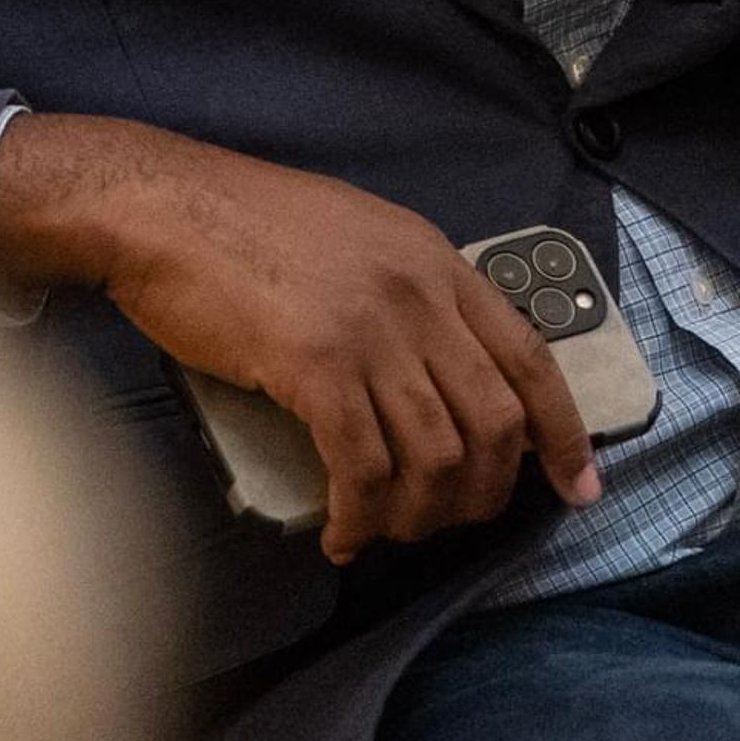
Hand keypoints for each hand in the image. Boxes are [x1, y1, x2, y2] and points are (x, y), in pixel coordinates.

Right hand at [0, 115, 599, 563]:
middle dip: (484, 494)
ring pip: (434, 457)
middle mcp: (421, 294)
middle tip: (447, 524)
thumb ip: (406, 294)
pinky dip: (360, 517)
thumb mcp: (356, 239)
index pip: (532, 359)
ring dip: (417, 517)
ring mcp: (373, 328)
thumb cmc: (243, 225)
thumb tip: (432, 376)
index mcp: (438, 262)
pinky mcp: (316, 364)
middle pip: (493, 423)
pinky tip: (340, 534)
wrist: (160, 206)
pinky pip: (364, 467)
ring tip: (383, 533)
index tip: (579, 488)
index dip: (563, 433)